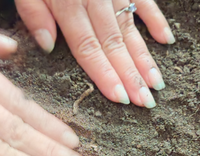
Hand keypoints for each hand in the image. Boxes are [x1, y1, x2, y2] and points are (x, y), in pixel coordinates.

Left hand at [15, 0, 173, 107]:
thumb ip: (33, 11)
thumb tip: (48, 46)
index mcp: (67, 2)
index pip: (88, 48)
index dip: (105, 75)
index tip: (121, 99)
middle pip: (114, 43)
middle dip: (131, 76)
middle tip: (147, 103)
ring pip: (131, 26)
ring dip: (145, 57)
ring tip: (157, 84)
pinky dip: (155, 19)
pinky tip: (165, 40)